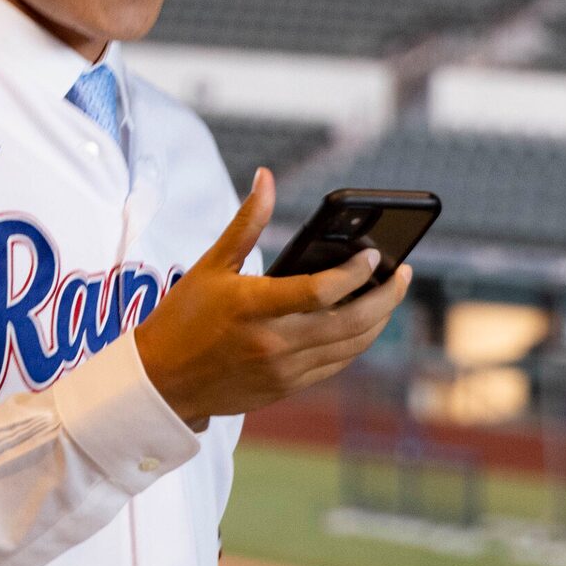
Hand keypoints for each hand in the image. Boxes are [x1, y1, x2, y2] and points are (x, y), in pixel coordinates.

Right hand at [133, 167, 411, 430]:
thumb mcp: (211, 265)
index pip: (321, 290)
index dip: (356, 272)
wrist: (162, 381)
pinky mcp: (287, 387)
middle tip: (403, 274)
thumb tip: (266, 177)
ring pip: (352, 346)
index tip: (373, 255)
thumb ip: (247, 222)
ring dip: (378, 320)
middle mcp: (274, 342)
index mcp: (254, 307)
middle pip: (352, 322)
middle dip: (387, 296)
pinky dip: (356, 342)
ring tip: (389, 295)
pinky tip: (362, 323)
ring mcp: (283, 369)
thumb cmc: (183, 317)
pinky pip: (336, 364)